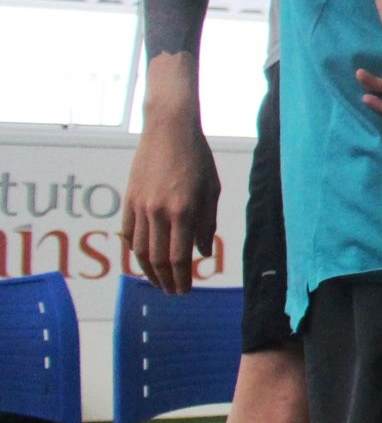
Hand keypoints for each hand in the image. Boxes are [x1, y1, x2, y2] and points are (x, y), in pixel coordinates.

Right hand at [122, 117, 220, 293]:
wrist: (169, 130)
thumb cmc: (198, 158)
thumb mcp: (211, 190)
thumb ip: (207, 224)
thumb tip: (202, 253)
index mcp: (184, 211)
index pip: (179, 257)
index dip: (182, 278)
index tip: (185, 291)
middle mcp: (158, 212)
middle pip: (158, 258)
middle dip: (166, 280)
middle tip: (173, 292)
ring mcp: (140, 206)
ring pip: (139, 249)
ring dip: (148, 270)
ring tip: (158, 282)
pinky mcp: (128, 199)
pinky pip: (128, 232)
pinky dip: (134, 250)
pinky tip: (143, 258)